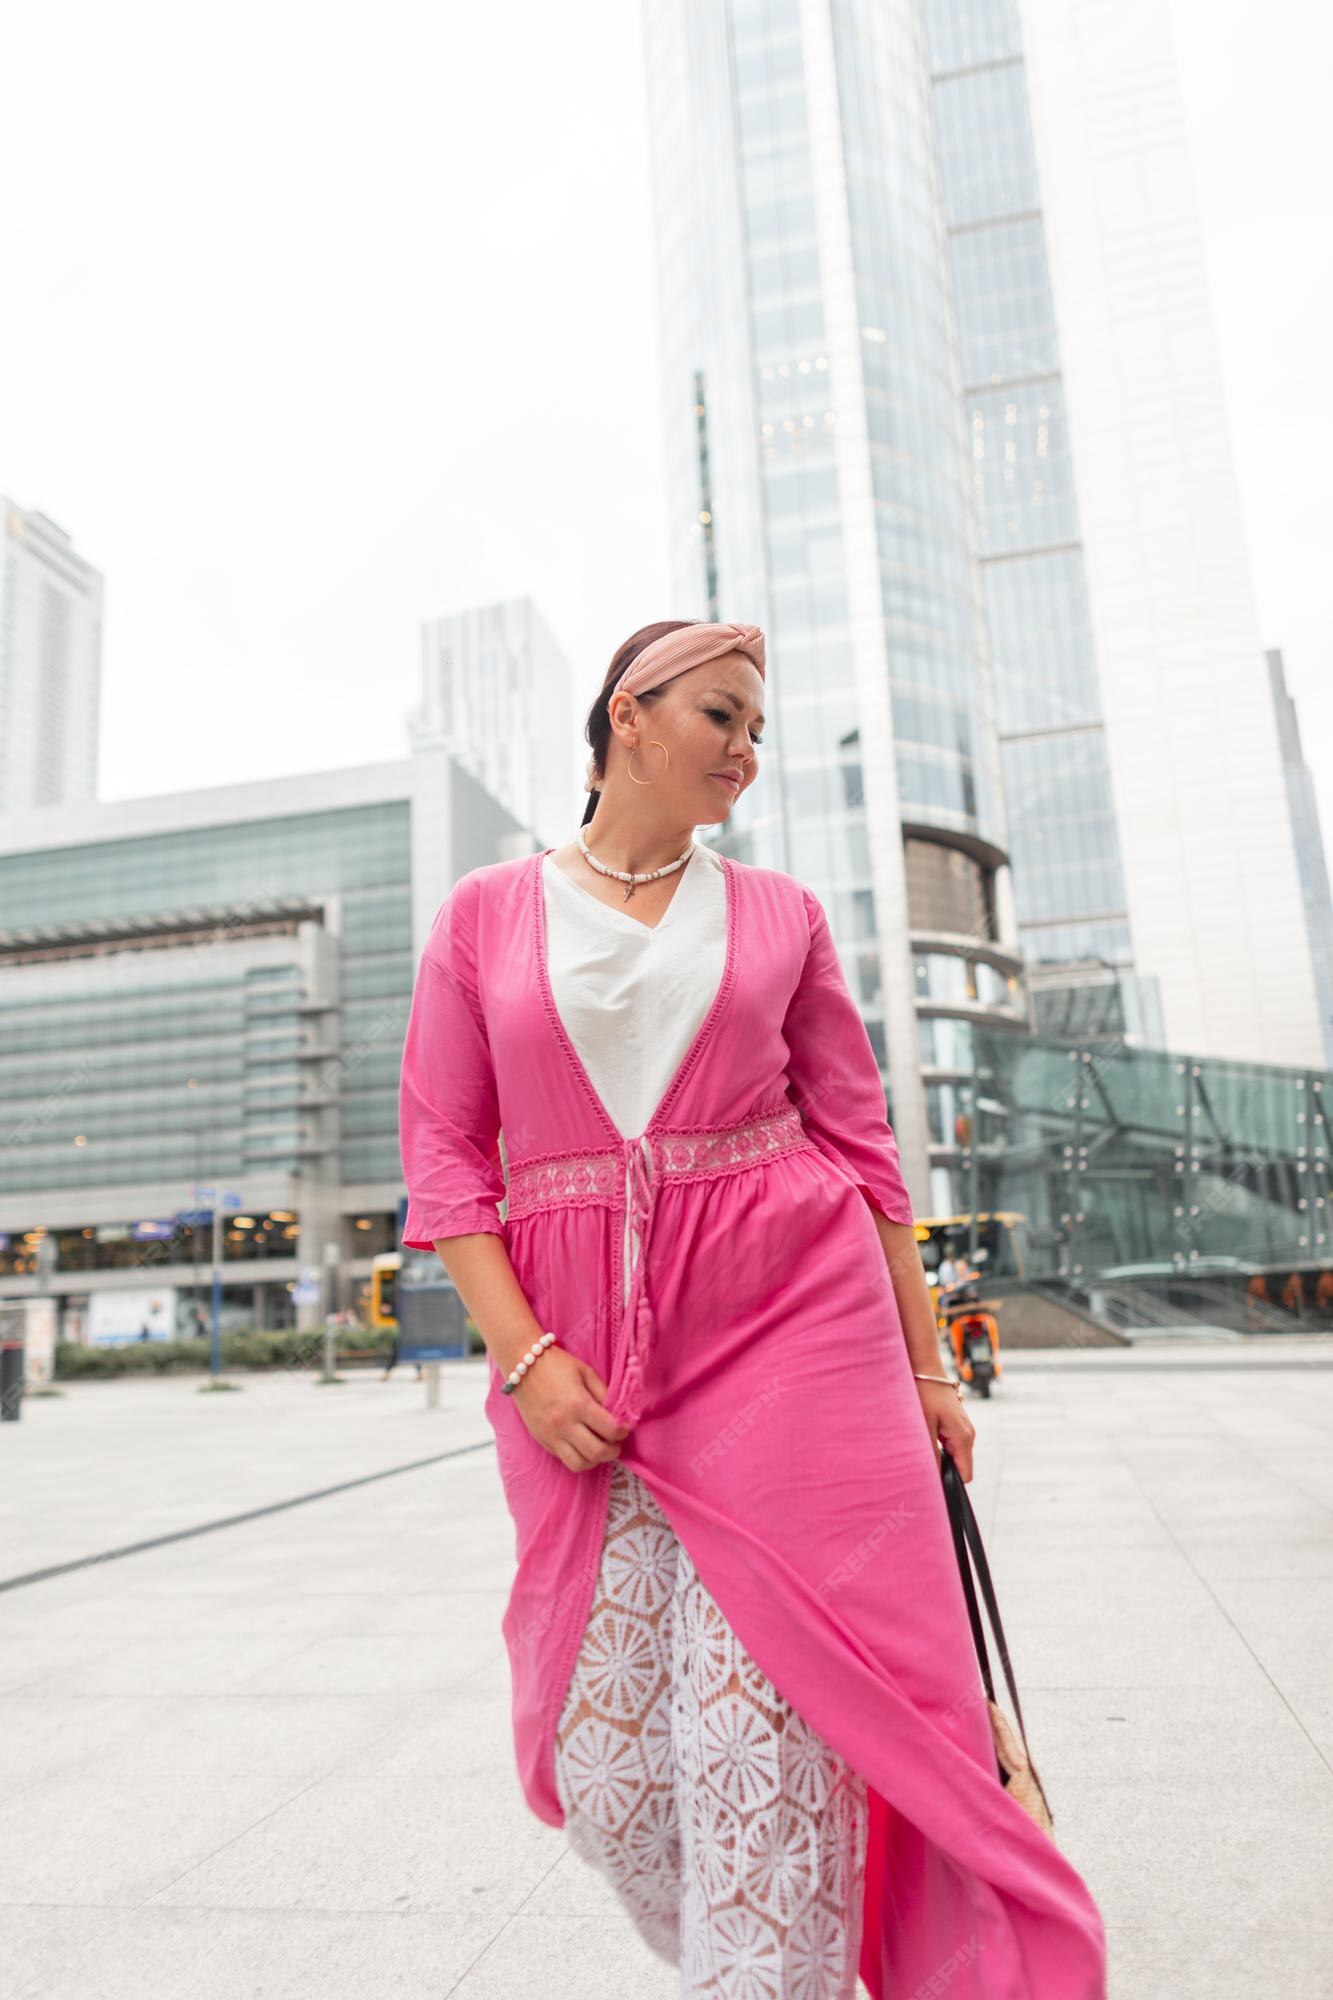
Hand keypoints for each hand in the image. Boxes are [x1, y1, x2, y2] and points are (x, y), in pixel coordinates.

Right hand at [512, 1346, 631, 1472]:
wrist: (522, 1365)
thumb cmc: (556, 1365)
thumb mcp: (586, 1372)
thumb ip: (603, 1394)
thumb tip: (618, 1414)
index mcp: (579, 1404)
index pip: (610, 1430)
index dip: (623, 1432)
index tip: (624, 1428)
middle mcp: (564, 1424)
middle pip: (597, 1453)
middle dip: (613, 1451)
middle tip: (615, 1442)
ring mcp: (551, 1435)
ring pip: (579, 1464)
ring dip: (594, 1459)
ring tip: (598, 1446)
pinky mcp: (541, 1440)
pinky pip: (564, 1459)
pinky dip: (577, 1456)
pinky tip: (581, 1444)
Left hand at [916, 1378, 975, 1481]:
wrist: (926, 1368)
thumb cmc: (925, 1394)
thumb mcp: (924, 1425)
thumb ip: (930, 1453)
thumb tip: (933, 1478)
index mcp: (963, 1437)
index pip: (965, 1475)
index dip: (951, 1483)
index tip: (934, 1485)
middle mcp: (968, 1434)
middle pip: (960, 1466)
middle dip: (944, 1471)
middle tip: (922, 1467)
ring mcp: (964, 1428)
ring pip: (955, 1455)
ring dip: (941, 1457)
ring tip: (921, 1450)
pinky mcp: (957, 1423)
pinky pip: (952, 1444)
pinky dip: (940, 1446)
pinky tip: (926, 1438)